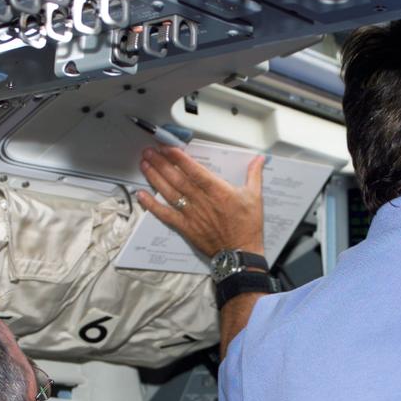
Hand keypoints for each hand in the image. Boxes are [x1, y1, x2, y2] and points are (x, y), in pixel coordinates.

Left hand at [137, 146, 265, 257]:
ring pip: (169, 192)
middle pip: (177, 178)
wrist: (241, 254)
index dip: (178, 157)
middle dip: (161, 163)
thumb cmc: (248, 227)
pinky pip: (165, 215)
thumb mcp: (255, 197)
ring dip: (155, 177)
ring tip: (144, 164)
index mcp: (218, 191)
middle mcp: (202, 201)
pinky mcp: (186, 227)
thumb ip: (254, 175)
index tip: (167, 146)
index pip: (194, 170)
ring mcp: (191, 214)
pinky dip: (152, 205)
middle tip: (149, 151)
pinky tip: (141, 195)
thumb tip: (260, 159)